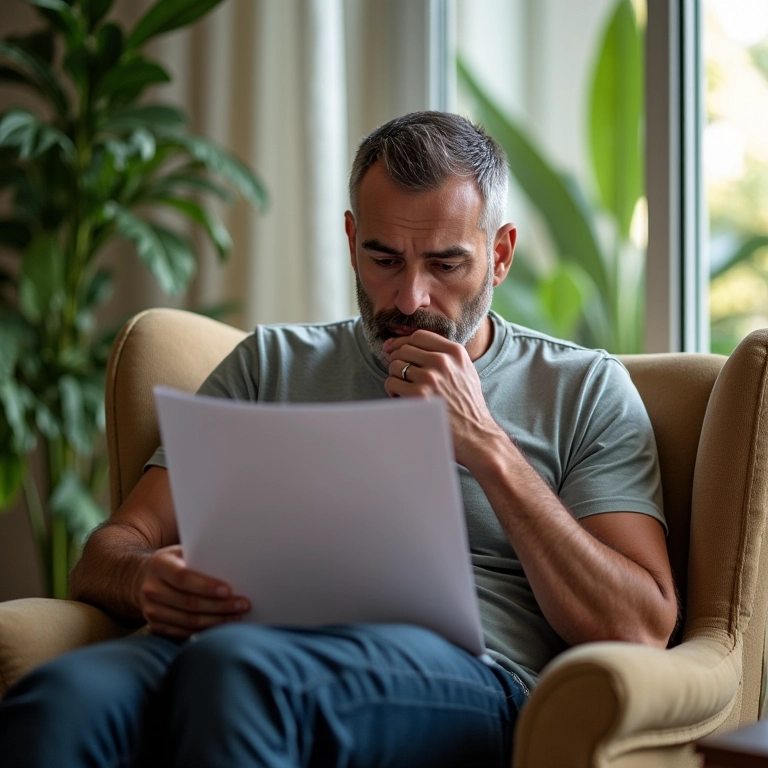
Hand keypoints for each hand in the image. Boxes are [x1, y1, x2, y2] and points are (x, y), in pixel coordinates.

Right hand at [138, 545, 249, 638]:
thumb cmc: (176, 561)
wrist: (147, 577)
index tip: (228, 590)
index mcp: (159, 564)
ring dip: (216, 621)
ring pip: (188, 621)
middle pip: (189, 603)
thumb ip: (202, 556)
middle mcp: (152, 589)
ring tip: (237, 617)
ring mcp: (151, 610)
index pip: (183, 578)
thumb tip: (234, 562)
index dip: (206, 586)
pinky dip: (204, 632)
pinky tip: (221, 627)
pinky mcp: (156, 626)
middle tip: (243, 605)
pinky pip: (183, 633)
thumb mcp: (184, 550)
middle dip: (220, 606)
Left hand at [383, 330, 502, 466]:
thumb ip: (444, 354)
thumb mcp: (465, 370)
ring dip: (395, 377)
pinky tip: (403, 398)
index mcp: (455, 352)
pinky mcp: (419, 395)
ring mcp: (430, 378)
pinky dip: (393, 391)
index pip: (418, 336)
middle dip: (397, 361)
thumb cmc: (467, 404)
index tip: (394, 349)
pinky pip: (392, 383)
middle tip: (401, 375)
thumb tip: (404, 344)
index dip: (402, 342)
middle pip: (404, 350)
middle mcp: (443, 361)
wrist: (476, 434)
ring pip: (395, 366)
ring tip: (405, 389)